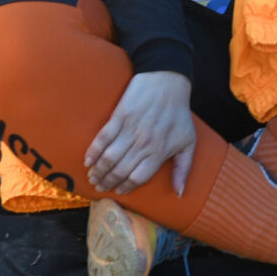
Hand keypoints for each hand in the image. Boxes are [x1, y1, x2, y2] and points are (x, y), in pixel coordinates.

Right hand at [85, 72, 194, 196]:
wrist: (167, 82)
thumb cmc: (179, 114)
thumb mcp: (188, 141)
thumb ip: (184, 168)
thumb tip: (179, 193)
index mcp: (160, 151)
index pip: (138, 178)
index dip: (126, 187)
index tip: (118, 190)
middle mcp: (143, 144)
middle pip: (120, 171)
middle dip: (108, 182)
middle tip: (100, 187)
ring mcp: (130, 130)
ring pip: (109, 158)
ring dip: (98, 171)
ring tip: (93, 177)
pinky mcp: (119, 117)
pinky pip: (102, 139)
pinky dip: (93, 152)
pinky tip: (88, 161)